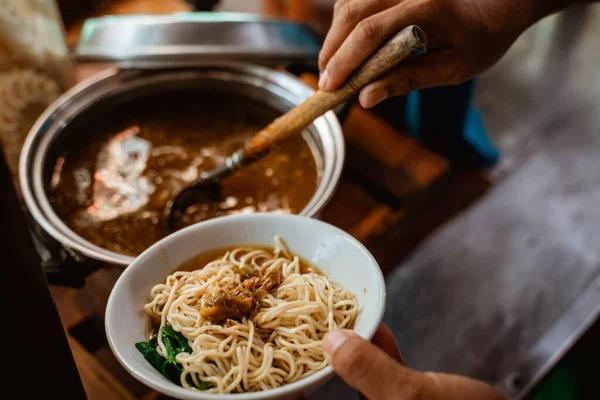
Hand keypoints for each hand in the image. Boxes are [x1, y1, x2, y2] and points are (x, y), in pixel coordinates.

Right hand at [317, 0, 550, 107]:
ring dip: (335, 37)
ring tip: (334, 67)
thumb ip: (408, 80)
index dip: (344, 61)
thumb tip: (366, 98)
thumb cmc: (481, 38)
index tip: (329, 87)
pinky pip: (358, 0)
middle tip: (326, 82)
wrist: (500, 2)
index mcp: (426, 11)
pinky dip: (345, 23)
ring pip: (349, 4)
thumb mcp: (453, 68)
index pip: (371, 33)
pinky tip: (346, 45)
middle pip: (351, 14)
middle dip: (332, 51)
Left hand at [322, 324, 509, 399]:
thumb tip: (331, 341)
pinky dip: (382, 352)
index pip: (319, 396)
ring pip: (362, 377)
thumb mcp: (409, 395)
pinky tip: (380, 331)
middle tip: (319, 319)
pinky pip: (386, 375)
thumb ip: (367, 369)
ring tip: (347, 317)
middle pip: (340, 385)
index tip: (300, 338)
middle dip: (329, 354)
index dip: (308, 373)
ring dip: (355, 347)